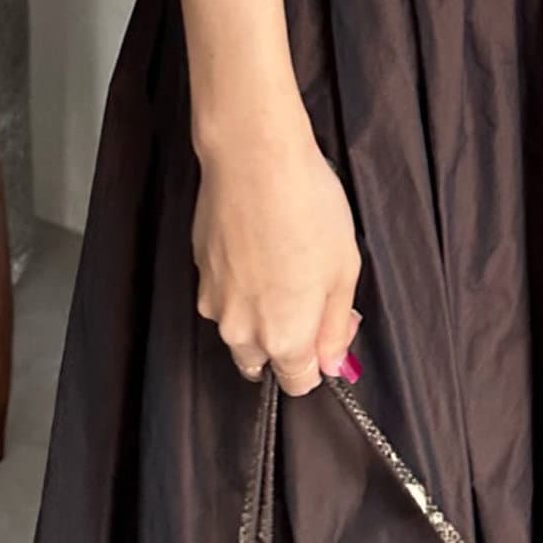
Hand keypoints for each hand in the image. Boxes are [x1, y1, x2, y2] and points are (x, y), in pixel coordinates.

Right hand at [192, 112, 362, 396]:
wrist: (253, 158)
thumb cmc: (308, 209)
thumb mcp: (344, 269)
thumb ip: (336, 324)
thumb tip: (331, 362)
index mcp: (282, 338)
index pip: (298, 383)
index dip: (319, 359)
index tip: (331, 325)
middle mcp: (241, 331)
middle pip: (263, 360)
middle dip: (286, 339)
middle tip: (309, 289)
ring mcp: (213, 301)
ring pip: (241, 326)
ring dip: (261, 309)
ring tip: (282, 256)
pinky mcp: (198, 269)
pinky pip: (224, 293)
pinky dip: (241, 281)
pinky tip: (259, 241)